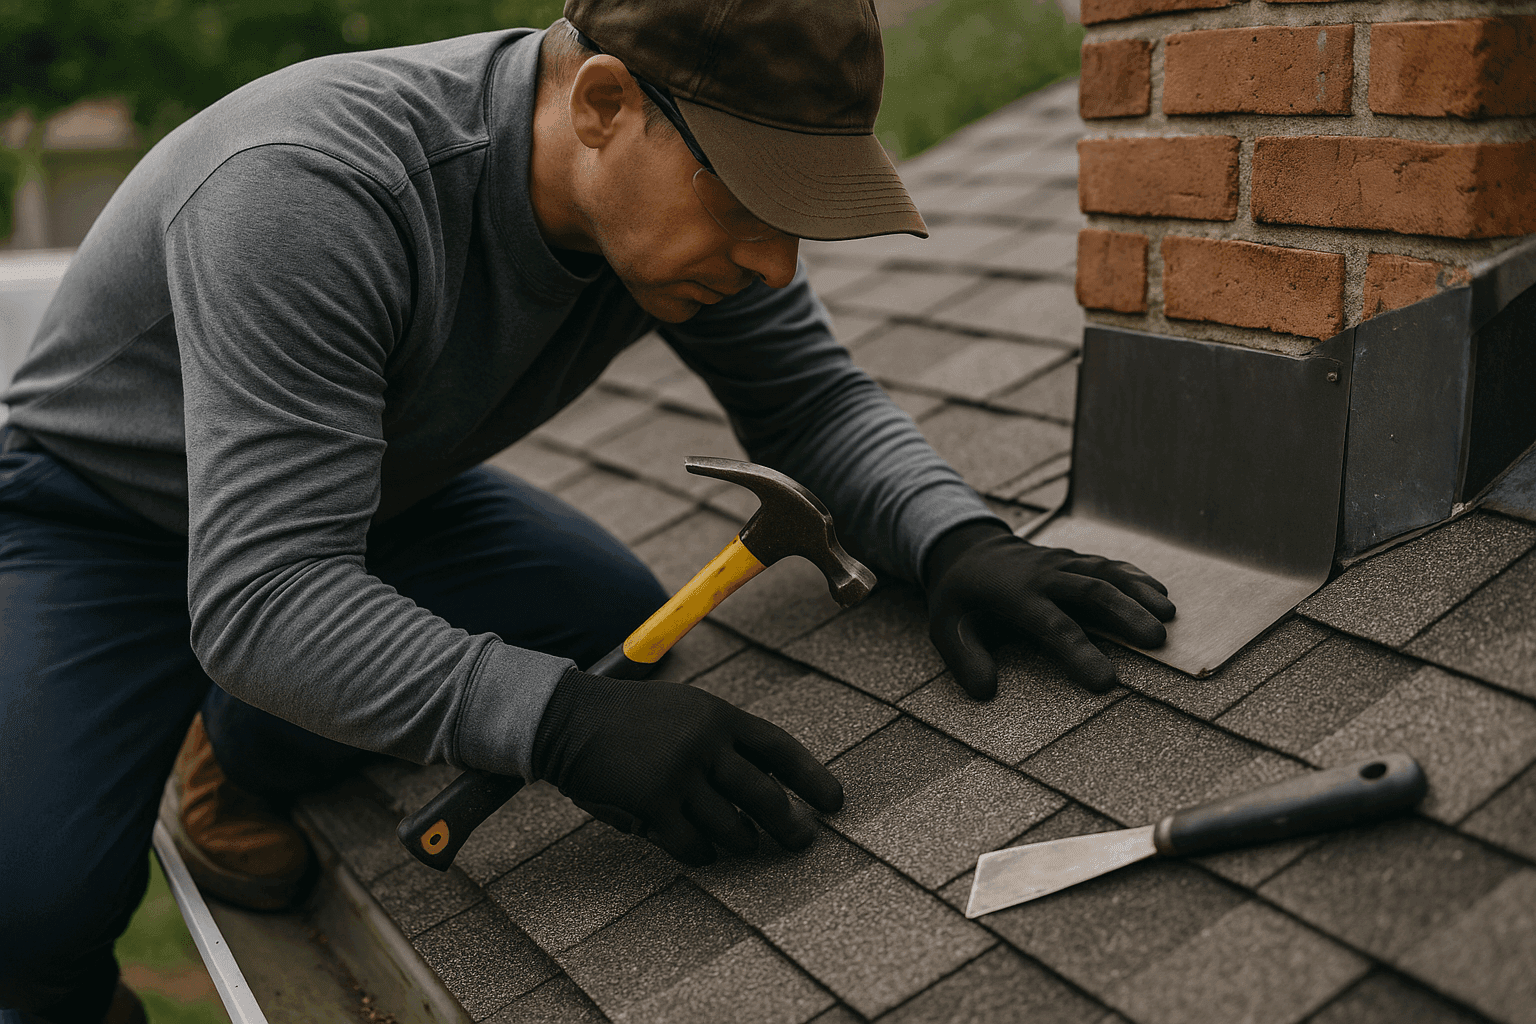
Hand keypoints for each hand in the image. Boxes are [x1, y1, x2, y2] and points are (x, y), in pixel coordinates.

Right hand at [531, 668, 843, 864]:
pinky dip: (702, 854)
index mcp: (718, 716)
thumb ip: (721, 740)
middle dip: (790, 824)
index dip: (812, 777)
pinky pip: (694, 846)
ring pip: (733, 828)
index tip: (834, 801)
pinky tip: (702, 852)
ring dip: (742, 842)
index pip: (779, 749)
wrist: (568, 718)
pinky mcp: (654, 804)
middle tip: (802, 841)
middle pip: (764, 795)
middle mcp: (705, 743)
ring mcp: (680, 774)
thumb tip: (766, 782)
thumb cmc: (628, 719)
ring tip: (743, 845)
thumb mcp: (683, 711)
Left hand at [923, 521, 1175, 698]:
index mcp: (1014, 595)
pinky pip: (1110, 565)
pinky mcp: (1076, 560)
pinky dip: (1136, 578)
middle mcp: (1044, 575)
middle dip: (1125, 614)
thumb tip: (985, 692)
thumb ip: (965, 660)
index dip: (1080, 652)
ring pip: (1106, 572)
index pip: (1052, 625)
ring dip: (1139, 592)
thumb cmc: (961, 599)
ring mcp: (1063, 563)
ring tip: (1168, 617)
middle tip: (1157, 642)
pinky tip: (1161, 594)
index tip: (1106, 682)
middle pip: (1091, 591)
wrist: (969, 551)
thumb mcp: (945, 628)